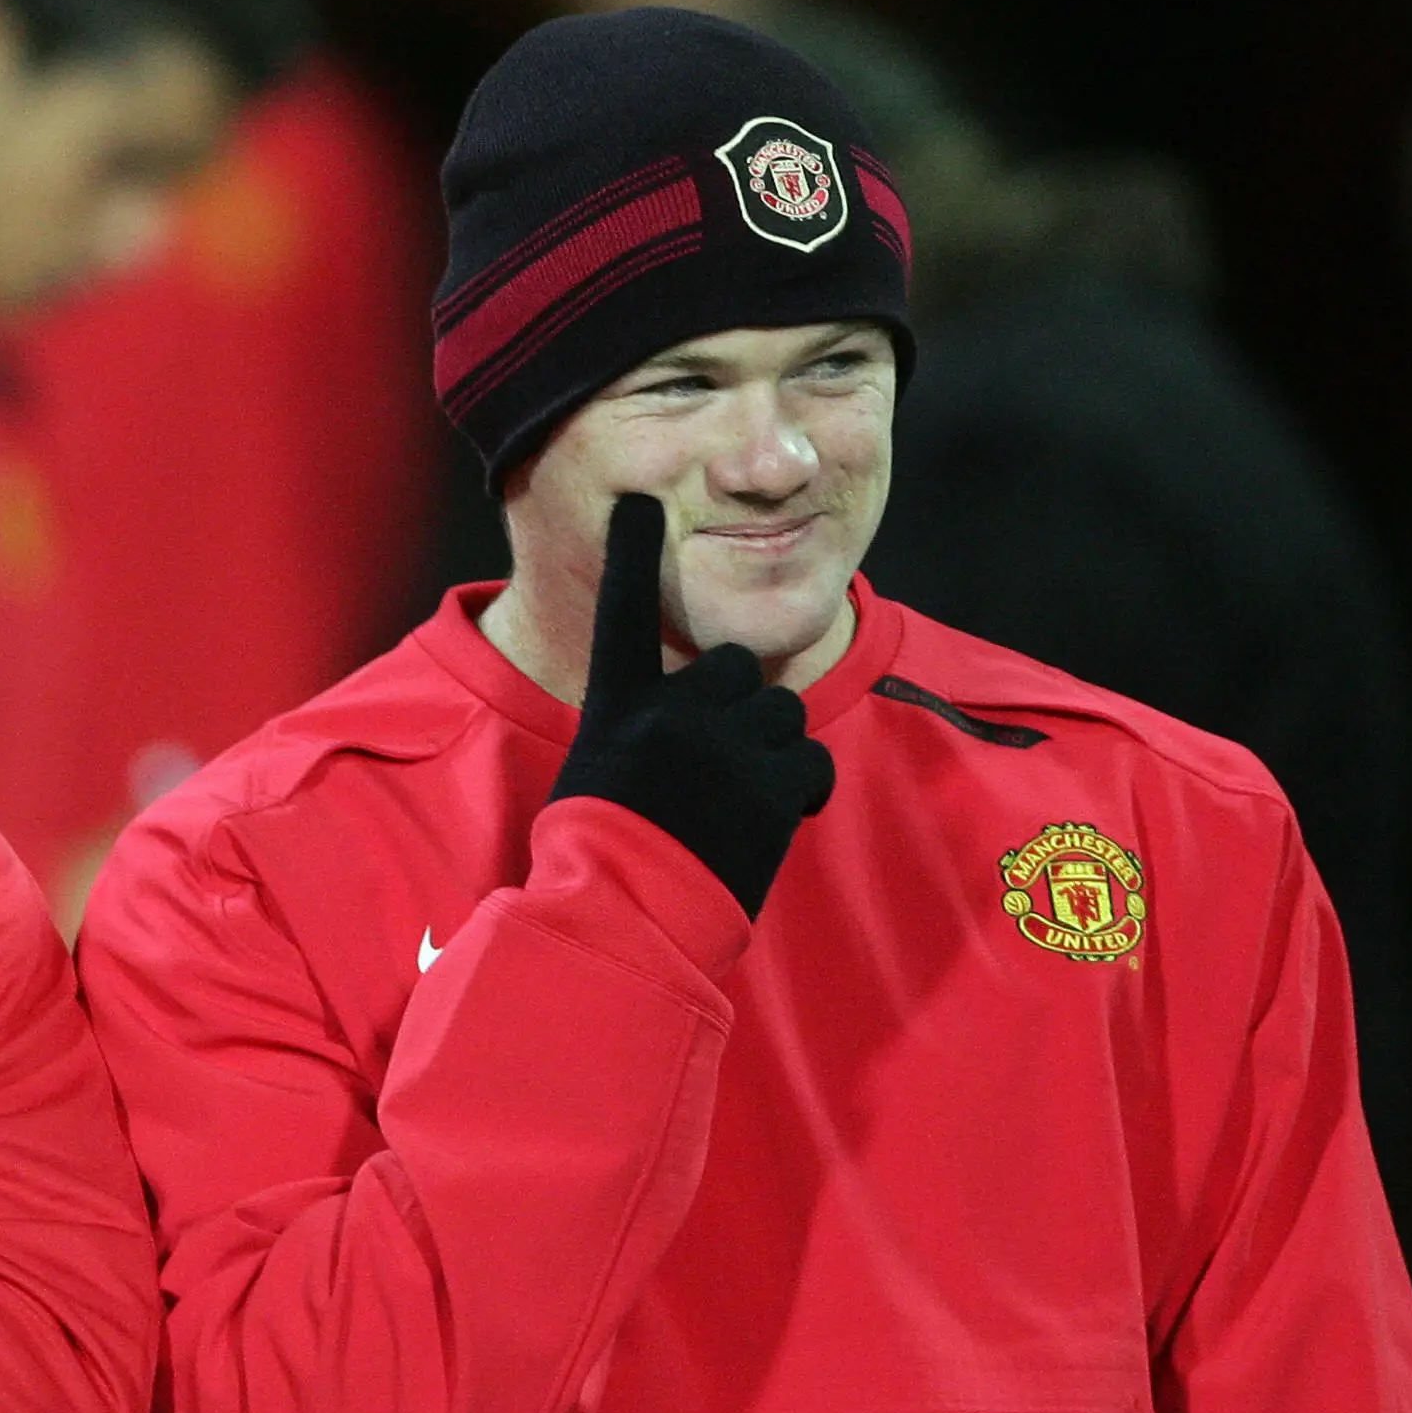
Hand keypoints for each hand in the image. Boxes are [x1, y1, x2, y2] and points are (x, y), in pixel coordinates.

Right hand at [549, 493, 834, 916]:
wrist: (628, 913)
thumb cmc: (603, 851)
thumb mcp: (600, 770)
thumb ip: (642, 728)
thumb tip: (676, 721)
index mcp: (618, 706)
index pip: (622, 613)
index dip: (631, 551)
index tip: (640, 499)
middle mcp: (671, 712)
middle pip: (735, 667)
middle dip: (738, 706)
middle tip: (717, 762)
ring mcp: (724, 746)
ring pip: (782, 714)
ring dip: (771, 751)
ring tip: (736, 803)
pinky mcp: (771, 785)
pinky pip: (812, 764)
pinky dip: (801, 791)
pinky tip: (772, 821)